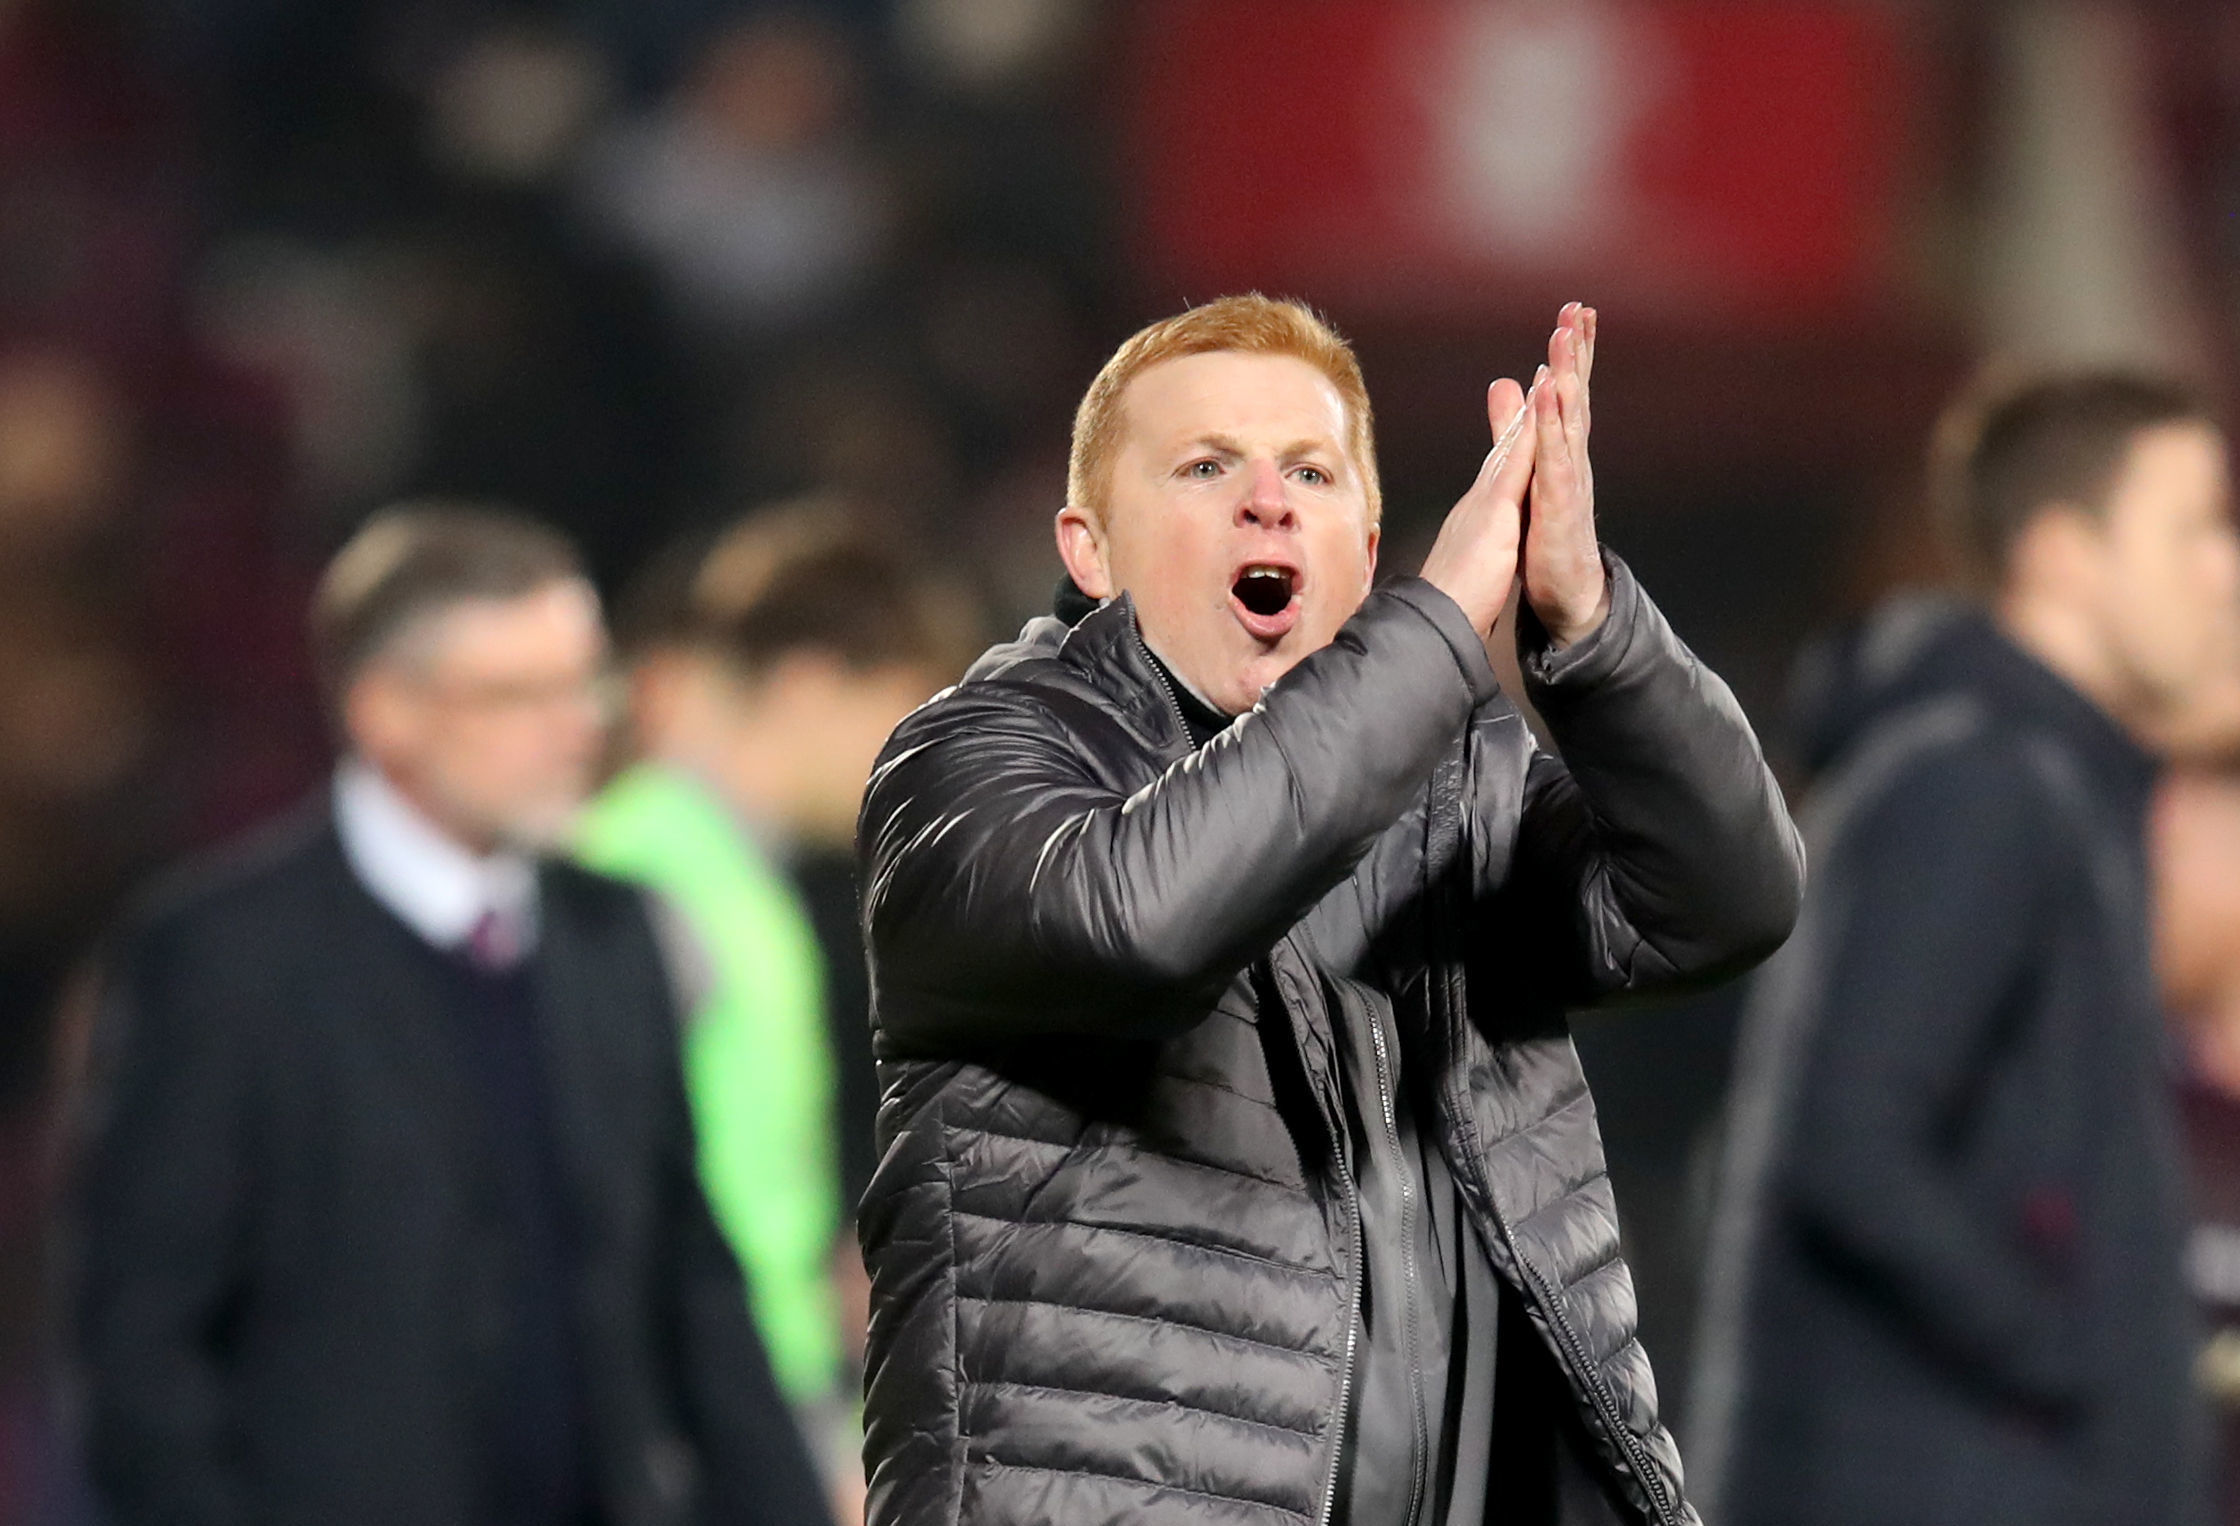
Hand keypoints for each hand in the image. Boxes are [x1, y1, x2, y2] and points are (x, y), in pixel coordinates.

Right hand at [1418, 374, 1537, 634]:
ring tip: (1549, 371)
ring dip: (1530, 409)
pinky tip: (1542, 408)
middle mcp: (1479, 501)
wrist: (1437, 618)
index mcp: (1477, 518)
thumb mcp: (1466, 569)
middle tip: (1540, 373)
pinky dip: (1529, 433)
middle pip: (1506, 449)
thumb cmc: (1451, 602)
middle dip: (1522, 413)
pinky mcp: (1495, 509)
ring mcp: (1485, 501)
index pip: (1500, 474)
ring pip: (1511, 446)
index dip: (1514, 443)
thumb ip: (1468, 555)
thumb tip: (1464, 557)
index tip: (1526, 417)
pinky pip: (1516, 464)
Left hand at [1521, 303, 1606, 646]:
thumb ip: (1518, 432)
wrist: (1566, 592)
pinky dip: (1553, 433)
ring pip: (1567, 423)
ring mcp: (1568, 483)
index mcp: (1560, 451)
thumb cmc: (1547, 534)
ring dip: (1566, 381)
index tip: (1574, 310)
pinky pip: (1556, 464)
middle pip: (1572, 397)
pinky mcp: (1560, 509)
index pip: (1564, 393)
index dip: (1570, 353)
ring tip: (1564, 343)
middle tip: (1577, 311)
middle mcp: (1569, 459)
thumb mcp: (1530, 477)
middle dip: (1575, 354)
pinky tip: (1550, 405)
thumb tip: (1513, 390)